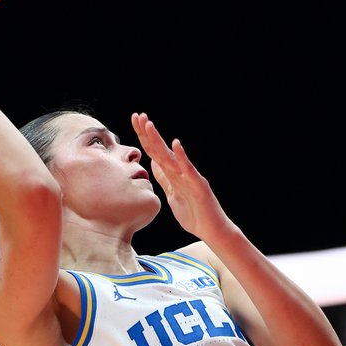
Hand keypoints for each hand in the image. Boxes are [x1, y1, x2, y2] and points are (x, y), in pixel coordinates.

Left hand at [131, 112, 230, 242]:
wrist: (211, 230)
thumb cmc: (193, 214)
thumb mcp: (172, 194)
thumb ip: (164, 178)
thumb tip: (153, 163)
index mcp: (171, 174)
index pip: (154, 152)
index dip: (143, 138)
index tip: (134, 121)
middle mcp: (180, 171)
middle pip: (159, 150)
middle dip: (147, 133)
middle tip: (137, 116)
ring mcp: (189, 177)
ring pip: (170, 156)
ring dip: (158, 140)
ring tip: (148, 125)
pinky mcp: (198, 185)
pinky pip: (188, 169)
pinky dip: (182, 157)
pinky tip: (175, 144)